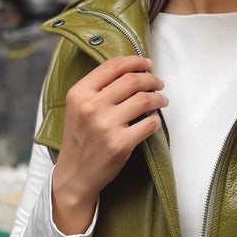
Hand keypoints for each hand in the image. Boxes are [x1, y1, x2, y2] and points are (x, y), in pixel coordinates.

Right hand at [51, 55, 165, 233]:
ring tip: (161, 101)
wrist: (75, 175)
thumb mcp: (77, 107)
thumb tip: (132, 71)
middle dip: (151, 79)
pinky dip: (156, 119)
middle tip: (158, 83)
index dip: (135, 61)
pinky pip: (150, 123)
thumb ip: (98, 88)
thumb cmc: (79, 138)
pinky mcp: (120, 144)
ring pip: (145, 99)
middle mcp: (91, 107)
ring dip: (159, 98)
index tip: (147, 63)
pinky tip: (153, 120)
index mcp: (79, 93)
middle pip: (132, 80)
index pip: (112, 66)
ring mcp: (106, 126)